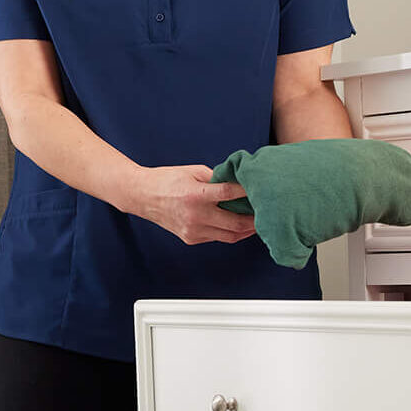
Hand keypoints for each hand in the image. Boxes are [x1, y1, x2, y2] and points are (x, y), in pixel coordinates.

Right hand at [126, 165, 256, 244]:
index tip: (261, 188)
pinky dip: (230, 232)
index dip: (247, 192)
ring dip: (246, 230)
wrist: (142, 196)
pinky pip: (218, 237)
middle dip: (254, 219)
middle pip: (235, 223)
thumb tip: (237, 182)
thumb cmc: (166, 180)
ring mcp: (193, 230)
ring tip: (257, 221)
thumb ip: (216, 177)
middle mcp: (195, 216)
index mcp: (195, 194)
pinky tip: (237, 224)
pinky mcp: (191, 238)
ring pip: (230, 236)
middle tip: (267, 212)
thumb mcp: (193, 171)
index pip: (229, 194)